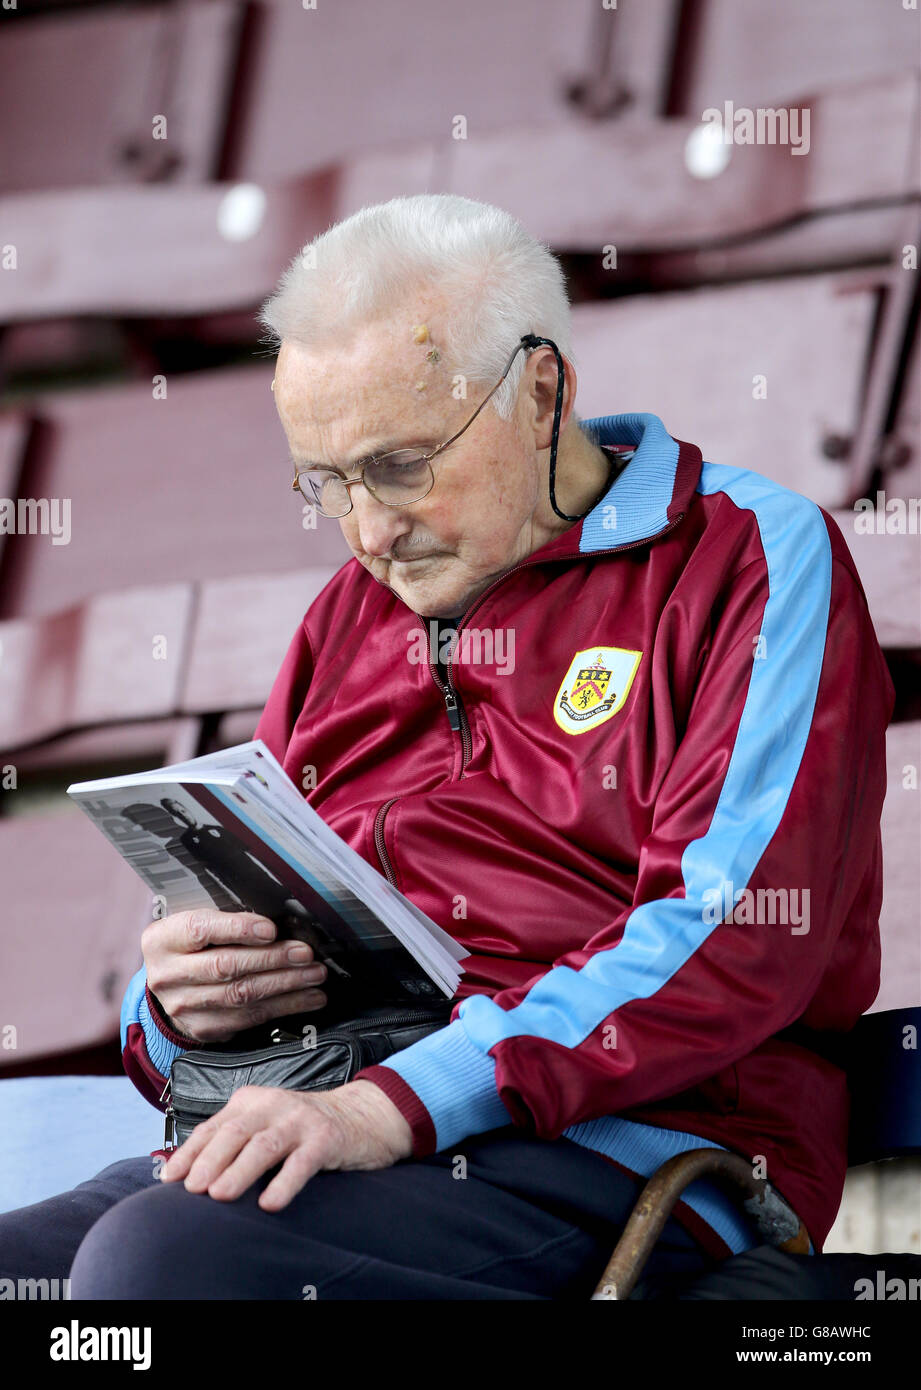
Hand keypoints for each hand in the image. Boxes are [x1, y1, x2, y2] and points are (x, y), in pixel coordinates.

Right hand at [142, 909, 327, 1042]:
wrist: (170, 986)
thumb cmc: (191, 947)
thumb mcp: (196, 925)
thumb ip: (226, 921)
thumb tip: (276, 924)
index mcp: (163, 940)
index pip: (201, 930)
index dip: (239, 929)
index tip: (271, 929)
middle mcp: (168, 975)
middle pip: (226, 966)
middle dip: (273, 959)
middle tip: (305, 954)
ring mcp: (184, 1006)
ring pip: (242, 995)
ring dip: (286, 985)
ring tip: (314, 975)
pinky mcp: (204, 1028)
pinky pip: (249, 1018)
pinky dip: (284, 1007)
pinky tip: (306, 998)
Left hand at [159, 1080, 413, 1209]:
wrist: (360, 1114)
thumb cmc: (301, 1128)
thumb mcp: (264, 1124)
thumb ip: (231, 1141)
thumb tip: (183, 1172)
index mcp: (252, 1101)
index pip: (214, 1126)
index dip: (190, 1152)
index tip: (170, 1179)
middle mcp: (273, 1105)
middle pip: (235, 1132)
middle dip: (210, 1160)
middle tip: (192, 1188)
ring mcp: (301, 1120)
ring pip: (264, 1144)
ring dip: (239, 1170)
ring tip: (219, 1194)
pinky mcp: (326, 1138)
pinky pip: (302, 1161)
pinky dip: (284, 1182)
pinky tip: (270, 1202)